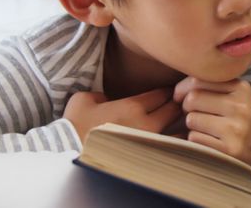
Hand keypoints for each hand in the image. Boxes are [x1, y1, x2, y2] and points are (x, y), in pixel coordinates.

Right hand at [64, 88, 180, 142]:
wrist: (69, 153)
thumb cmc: (75, 125)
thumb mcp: (85, 99)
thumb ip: (102, 95)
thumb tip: (107, 99)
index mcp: (132, 107)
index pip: (161, 94)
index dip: (167, 92)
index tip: (170, 91)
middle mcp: (145, 124)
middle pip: (173, 110)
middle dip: (178, 105)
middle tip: (180, 104)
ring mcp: (147, 143)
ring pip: (176, 132)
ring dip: (180, 126)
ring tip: (181, 123)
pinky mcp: (145, 158)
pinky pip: (168, 150)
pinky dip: (175, 145)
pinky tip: (176, 142)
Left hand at [174, 77, 250, 164]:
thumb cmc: (234, 118)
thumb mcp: (230, 95)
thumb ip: (206, 85)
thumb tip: (177, 93)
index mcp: (241, 88)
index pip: (198, 80)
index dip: (183, 89)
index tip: (182, 97)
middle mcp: (241, 107)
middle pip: (192, 99)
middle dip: (186, 107)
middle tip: (194, 113)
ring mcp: (236, 129)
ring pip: (191, 119)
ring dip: (191, 125)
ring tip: (204, 127)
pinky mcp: (229, 149)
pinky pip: (194, 138)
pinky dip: (196, 140)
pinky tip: (209, 140)